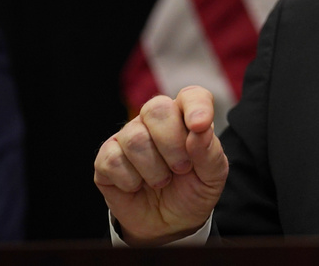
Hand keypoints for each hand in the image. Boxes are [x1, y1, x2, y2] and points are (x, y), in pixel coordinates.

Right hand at [93, 86, 227, 244]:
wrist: (169, 223)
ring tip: (162, 181)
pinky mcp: (106, 158)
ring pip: (135, 137)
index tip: (200, 125)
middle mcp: (155, 121)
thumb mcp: (212, 176)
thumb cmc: (194, 190)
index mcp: (186, 117)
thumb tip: (199, 129)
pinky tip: (138, 186)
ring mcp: (128, 137)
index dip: (196, 106)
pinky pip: (112, 160)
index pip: (191, 96)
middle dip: (172, 143)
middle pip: (156, 108)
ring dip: (153, 168)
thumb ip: (209, 151)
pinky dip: (130, 181)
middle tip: (182, 168)